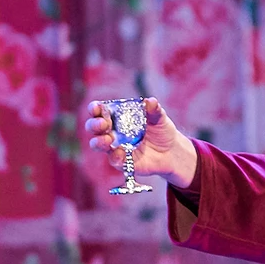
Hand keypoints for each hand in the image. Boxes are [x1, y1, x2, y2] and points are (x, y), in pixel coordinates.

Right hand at [84, 97, 198, 188]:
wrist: (171, 151)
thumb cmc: (161, 131)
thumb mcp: (159, 118)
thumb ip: (154, 110)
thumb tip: (150, 102)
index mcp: (116, 116)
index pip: (99, 111)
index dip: (95, 108)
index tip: (96, 108)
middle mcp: (111, 131)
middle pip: (93, 127)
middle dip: (94, 125)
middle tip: (103, 124)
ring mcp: (114, 147)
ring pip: (97, 144)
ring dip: (98, 142)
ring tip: (107, 139)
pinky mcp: (121, 162)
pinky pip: (113, 160)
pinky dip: (115, 157)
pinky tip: (120, 154)